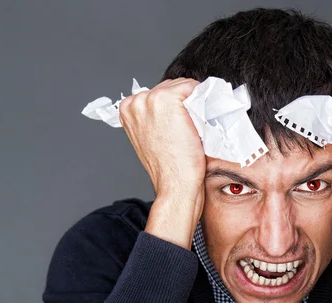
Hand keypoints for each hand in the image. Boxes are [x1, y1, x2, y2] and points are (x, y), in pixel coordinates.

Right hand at [119, 78, 205, 248]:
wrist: (175, 186)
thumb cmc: (169, 169)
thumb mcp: (154, 139)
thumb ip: (156, 119)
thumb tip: (177, 107)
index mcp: (127, 109)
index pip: (160, 93)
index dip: (178, 108)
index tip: (182, 126)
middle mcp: (135, 101)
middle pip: (171, 87)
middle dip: (186, 103)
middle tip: (191, 129)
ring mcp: (150, 98)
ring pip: (183, 87)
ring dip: (195, 103)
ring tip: (194, 129)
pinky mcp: (168, 100)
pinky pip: (193, 88)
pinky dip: (203, 102)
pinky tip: (201, 124)